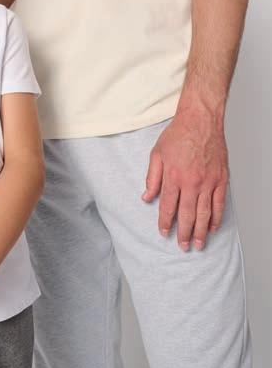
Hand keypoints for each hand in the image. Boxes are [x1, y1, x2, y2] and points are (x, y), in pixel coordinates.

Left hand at [142, 106, 228, 250]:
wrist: (200, 120)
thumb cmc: (178, 135)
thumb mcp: (156, 154)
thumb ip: (152, 178)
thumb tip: (146, 197)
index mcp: (173, 176)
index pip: (167, 206)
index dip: (165, 222)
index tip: (164, 232)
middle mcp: (191, 182)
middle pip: (187, 215)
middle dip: (184, 233)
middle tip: (183, 246)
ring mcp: (208, 182)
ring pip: (205, 213)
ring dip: (201, 231)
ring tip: (198, 244)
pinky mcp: (221, 179)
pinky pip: (219, 203)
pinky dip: (216, 217)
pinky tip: (212, 227)